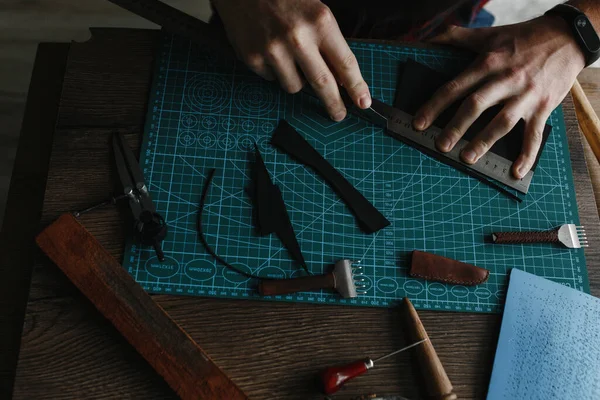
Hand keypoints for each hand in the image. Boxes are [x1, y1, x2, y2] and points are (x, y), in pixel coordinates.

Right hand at [212, 0, 371, 120]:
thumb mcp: (315, 12)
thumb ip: (329, 44)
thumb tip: (342, 80)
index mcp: (320, 22)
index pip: (345, 63)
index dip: (357, 87)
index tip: (363, 102)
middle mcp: (298, 37)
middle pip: (323, 84)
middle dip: (334, 104)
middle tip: (338, 114)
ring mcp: (273, 50)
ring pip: (295, 86)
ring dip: (297, 79)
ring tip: (289, 56)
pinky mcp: (252, 58)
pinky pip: (272, 79)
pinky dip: (274, 70)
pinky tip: (269, 50)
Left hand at [413, 17, 585, 177]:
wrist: (568, 38)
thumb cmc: (524, 38)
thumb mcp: (490, 34)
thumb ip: (459, 38)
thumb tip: (433, 37)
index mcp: (489, 63)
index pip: (456, 87)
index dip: (435, 106)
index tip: (419, 123)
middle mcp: (506, 80)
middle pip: (476, 105)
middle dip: (456, 127)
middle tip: (440, 145)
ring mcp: (526, 95)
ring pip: (502, 122)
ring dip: (484, 141)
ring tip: (467, 158)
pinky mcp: (543, 107)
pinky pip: (534, 135)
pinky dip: (527, 156)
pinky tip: (515, 172)